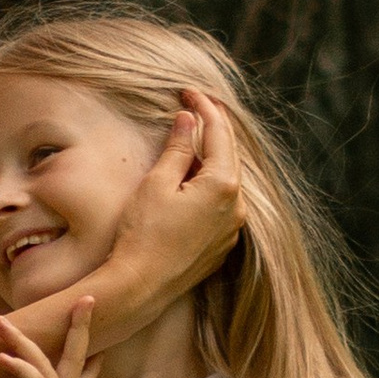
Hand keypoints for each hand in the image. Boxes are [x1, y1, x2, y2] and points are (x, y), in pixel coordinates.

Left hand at [0, 301, 98, 377]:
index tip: (79, 330)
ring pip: (47, 365)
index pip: (61, 376)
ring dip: (25, 340)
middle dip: (76, 329)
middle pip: (69, 360)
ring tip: (2, 321)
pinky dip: (21, 369)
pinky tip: (4, 356)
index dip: (73, 353)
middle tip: (83, 299)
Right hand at [89, 91, 241, 340]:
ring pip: (227, 180)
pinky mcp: (222, 244)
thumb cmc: (144, 233)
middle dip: (213, 128)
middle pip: (229, 155)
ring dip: (212, 156)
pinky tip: (193, 177)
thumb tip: (188, 119)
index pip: (218, 133)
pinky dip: (211, 183)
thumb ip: (178, 148)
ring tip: (192, 138)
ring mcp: (232, 228)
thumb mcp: (158, 183)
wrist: (141, 285)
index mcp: (223, 185)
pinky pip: (223, 203)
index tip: (188, 91)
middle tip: (195, 106)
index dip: (204, 108)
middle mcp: (236, 206)